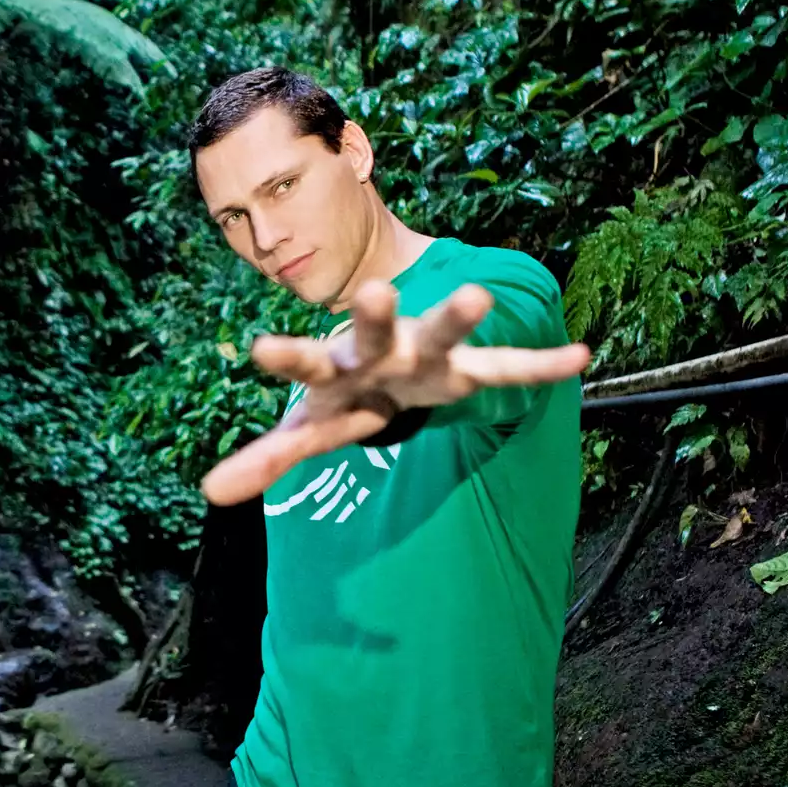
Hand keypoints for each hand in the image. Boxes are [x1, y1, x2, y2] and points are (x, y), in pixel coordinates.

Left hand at [200, 280, 590, 505]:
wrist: (392, 365)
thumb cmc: (345, 395)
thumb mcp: (308, 428)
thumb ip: (265, 458)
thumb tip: (209, 493)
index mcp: (336, 368)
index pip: (306, 364)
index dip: (285, 358)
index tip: (259, 346)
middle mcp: (380, 350)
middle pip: (373, 332)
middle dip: (374, 316)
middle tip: (372, 293)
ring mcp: (426, 354)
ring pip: (443, 333)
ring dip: (459, 317)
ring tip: (479, 296)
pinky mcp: (469, 369)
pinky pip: (508, 369)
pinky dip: (540, 366)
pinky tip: (578, 358)